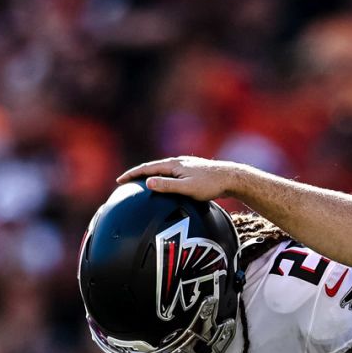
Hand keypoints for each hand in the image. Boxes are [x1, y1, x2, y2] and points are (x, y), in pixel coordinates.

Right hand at [116, 156, 244, 201]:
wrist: (232, 178)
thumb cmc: (210, 185)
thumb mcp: (187, 188)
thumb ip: (167, 186)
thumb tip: (147, 183)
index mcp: (173, 164)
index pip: (147, 168)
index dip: (132, 174)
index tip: (119, 181)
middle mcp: (178, 163)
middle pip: (153, 168)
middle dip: (138, 175)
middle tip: (125, 184)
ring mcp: (185, 166)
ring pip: (162, 171)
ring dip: (150, 177)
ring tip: (141, 186)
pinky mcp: (192, 172)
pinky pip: (172, 176)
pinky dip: (163, 180)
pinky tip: (166, 189)